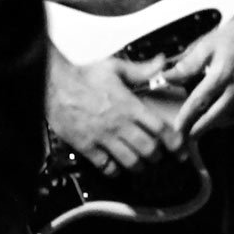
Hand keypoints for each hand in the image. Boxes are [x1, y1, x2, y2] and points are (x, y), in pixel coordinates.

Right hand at [47, 53, 186, 173]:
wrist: (54, 84)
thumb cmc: (83, 76)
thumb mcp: (115, 67)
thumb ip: (141, 69)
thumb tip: (161, 63)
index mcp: (128, 105)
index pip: (159, 128)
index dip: (174, 141)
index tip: (180, 148)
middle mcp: (119, 124)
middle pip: (148, 149)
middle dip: (158, 156)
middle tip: (159, 155)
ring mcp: (103, 137)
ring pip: (130, 161)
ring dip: (140, 165)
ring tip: (141, 163)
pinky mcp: (88, 146)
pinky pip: (106, 167)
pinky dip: (115, 170)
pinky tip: (117, 166)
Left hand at [160, 4, 233, 137]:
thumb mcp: (208, 45)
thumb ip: (188, 64)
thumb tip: (170, 75)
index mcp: (222, 75)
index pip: (199, 102)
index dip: (186, 117)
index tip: (177, 127)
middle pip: (215, 117)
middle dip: (199, 129)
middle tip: (187, 136)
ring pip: (230, 118)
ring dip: (216, 124)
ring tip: (203, 126)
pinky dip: (231, 118)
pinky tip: (223, 115)